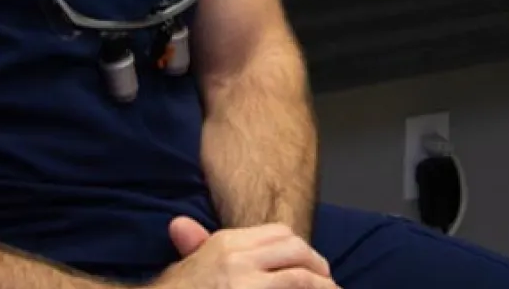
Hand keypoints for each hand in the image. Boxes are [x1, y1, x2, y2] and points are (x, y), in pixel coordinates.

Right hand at [159, 217, 337, 287]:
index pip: (278, 234)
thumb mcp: (186, 265)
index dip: (299, 248)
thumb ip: (196, 244)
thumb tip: (180, 225)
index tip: (309, 262)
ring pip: (298, 277)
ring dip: (321, 286)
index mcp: (226, 243)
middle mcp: (237, 259)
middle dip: (317, 265)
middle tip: (328, 281)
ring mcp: (245, 284)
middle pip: (294, 250)